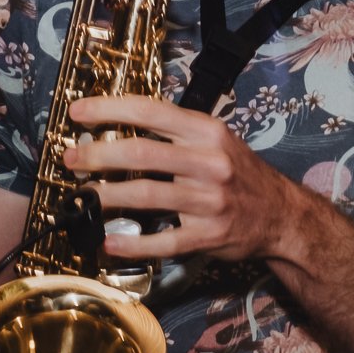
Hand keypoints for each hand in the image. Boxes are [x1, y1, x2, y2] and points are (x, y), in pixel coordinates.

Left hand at [61, 95, 299, 263]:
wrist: (283, 216)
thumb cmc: (240, 174)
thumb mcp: (216, 141)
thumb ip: (176, 131)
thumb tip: (121, 123)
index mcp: (206, 132)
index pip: (151, 111)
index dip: (109, 109)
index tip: (78, 112)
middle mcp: (208, 163)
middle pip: (142, 153)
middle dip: (98, 154)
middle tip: (71, 158)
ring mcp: (208, 201)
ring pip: (147, 195)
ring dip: (107, 196)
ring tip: (83, 196)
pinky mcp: (208, 236)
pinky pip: (163, 241)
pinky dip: (132, 243)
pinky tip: (109, 242)